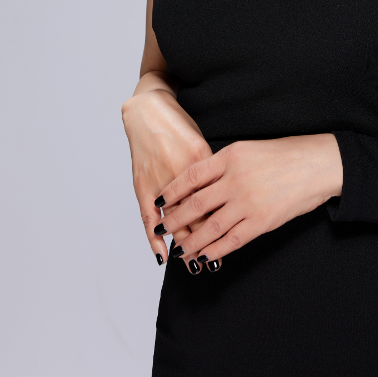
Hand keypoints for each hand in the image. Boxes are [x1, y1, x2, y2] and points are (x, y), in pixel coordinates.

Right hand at [122, 85, 212, 265]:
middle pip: (198, 214)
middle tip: (215, 263)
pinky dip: (155, 238)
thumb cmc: (180, 128)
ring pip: (176, 220)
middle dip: (207, 240)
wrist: (149, 111)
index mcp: (205, 163)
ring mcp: (161, 179)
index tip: (234, 242)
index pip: (219, 201)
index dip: (226, 223)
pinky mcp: (143, 182)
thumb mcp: (204, 147)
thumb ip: (216, 171)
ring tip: (193, 265)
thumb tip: (229, 196)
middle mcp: (184, 174)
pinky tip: (162, 256)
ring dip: (184, 244)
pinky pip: (148, 216)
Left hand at [153, 134, 343, 268]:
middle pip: (195, 204)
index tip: (159, 201)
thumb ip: (224, 164)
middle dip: (175, 219)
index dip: (172, 191)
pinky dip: (215, 250)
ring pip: (210, 227)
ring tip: (179, 249)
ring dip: (191, 241)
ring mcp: (248, 202)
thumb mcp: (249, 149)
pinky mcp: (262, 221)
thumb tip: (198, 183)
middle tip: (162, 228)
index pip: (191, 176)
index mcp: (231, 156)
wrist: (319, 165)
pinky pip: (232, 240)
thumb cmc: (286, 154)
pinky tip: (204, 256)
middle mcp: (236, 179)